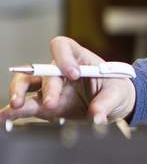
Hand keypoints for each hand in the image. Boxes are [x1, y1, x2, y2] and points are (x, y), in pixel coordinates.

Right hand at [4, 37, 135, 122]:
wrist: (113, 104)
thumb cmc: (116, 90)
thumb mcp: (118, 93)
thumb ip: (106, 103)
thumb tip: (97, 116)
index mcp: (79, 58)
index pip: (63, 46)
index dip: (64, 57)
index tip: (73, 74)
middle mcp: (59, 70)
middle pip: (44, 70)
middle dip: (47, 86)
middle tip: (51, 102)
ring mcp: (50, 87)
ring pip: (27, 83)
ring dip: (20, 93)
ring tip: (16, 105)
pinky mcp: (45, 105)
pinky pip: (26, 105)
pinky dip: (13, 112)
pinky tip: (3, 117)